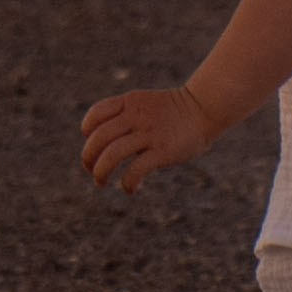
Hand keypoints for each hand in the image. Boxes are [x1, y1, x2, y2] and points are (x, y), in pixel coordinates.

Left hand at [81, 83, 216, 194]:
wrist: (204, 108)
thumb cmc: (172, 112)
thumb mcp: (144, 105)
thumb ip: (124, 118)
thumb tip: (104, 146)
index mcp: (129, 102)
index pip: (96, 114)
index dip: (88, 130)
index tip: (92, 143)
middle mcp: (136, 116)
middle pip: (99, 137)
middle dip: (89, 157)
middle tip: (91, 170)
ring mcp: (149, 133)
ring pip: (113, 154)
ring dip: (101, 172)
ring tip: (101, 182)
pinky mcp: (162, 151)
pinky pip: (136, 169)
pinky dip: (128, 183)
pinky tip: (130, 189)